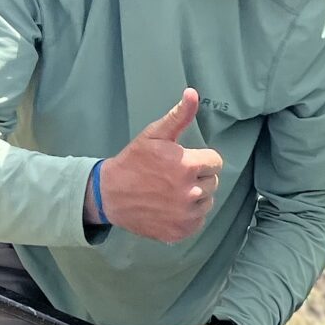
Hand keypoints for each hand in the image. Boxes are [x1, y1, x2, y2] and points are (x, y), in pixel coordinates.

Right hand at [99, 90, 224, 243]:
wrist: (109, 194)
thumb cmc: (133, 161)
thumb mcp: (154, 135)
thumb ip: (178, 116)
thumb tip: (193, 94)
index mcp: (189, 166)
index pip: (216, 162)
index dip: (201, 160)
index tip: (184, 162)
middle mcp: (191, 192)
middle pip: (213, 183)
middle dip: (198, 178)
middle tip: (174, 176)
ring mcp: (185, 215)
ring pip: (206, 203)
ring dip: (195, 197)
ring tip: (172, 191)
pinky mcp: (179, 231)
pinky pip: (197, 221)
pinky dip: (188, 216)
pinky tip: (170, 207)